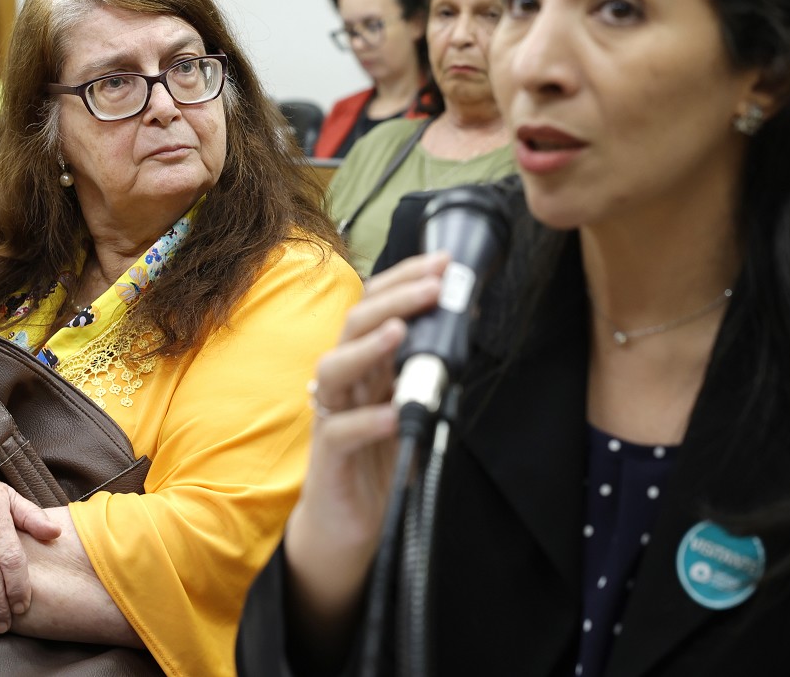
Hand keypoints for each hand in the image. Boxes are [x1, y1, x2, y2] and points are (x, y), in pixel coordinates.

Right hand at [283, 251, 446, 644]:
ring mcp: (331, 415)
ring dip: (369, 346)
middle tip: (434, 283)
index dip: (405, 281)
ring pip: (335, 367)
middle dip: (395, 299)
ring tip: (402, 331)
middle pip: (354, 325)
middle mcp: (343, 382)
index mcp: (365, 364)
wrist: (349, 526)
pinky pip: (340, 431)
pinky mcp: (328, 456)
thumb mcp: (412, 407)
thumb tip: (462, 325)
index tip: (443, 263)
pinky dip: (368, 420)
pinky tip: (395, 411)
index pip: (376, 307)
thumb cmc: (380, 461)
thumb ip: (428, 371)